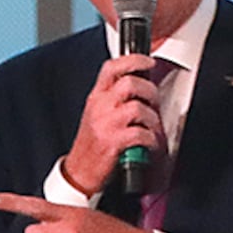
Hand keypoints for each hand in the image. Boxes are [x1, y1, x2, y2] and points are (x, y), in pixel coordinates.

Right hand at [59, 54, 168, 199]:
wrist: (79, 173)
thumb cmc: (92, 145)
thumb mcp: (97, 115)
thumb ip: (113, 99)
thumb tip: (140, 87)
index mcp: (96, 98)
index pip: (112, 68)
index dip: (133, 60)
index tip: (149, 62)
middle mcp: (99, 107)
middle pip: (130, 83)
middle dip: (150, 92)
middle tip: (154, 103)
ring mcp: (105, 124)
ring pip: (138, 108)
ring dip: (153, 120)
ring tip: (152, 129)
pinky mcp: (113, 142)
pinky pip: (142, 133)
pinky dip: (152, 140)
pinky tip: (149, 145)